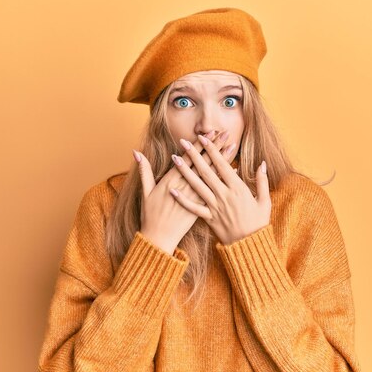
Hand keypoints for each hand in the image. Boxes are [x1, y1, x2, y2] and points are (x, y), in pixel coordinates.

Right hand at [134, 132, 234, 254]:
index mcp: (171, 180)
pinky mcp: (202, 207)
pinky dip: (225, 182)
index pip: (188, 157)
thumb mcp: (145, 191)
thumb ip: (144, 171)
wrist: (159, 237)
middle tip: (225, 133)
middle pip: (202, 163)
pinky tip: (235, 172)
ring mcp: (194, 197)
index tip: (209, 133)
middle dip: (214, 147)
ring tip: (232, 148)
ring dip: (222, 161)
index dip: (199, 144)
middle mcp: (185, 186)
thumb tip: (136, 152)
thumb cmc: (151, 215)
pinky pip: (217, 190)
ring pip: (211, 175)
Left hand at [169, 134, 270, 244]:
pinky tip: (171, 190)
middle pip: (206, 171)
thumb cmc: (259, 223)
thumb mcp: (265, 201)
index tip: (204, 137)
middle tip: (183, 141)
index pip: (222, 165)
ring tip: (174, 159)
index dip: (212, 150)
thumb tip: (262, 163)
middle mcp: (224, 195)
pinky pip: (193, 208)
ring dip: (185, 171)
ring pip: (197, 186)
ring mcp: (215, 207)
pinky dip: (182, 200)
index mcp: (238, 188)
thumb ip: (262, 181)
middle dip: (194, 155)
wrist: (250, 246)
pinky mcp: (209, 218)